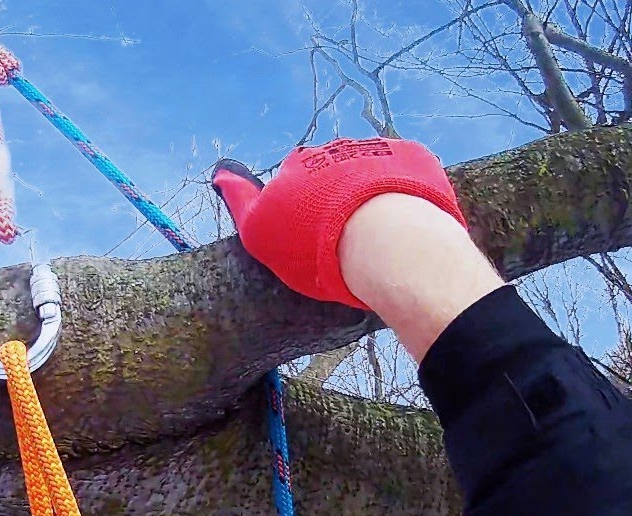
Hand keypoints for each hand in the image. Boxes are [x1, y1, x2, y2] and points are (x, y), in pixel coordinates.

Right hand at [211, 137, 466, 309]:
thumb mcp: (261, 234)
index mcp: (296, 166)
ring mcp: (374, 151)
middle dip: (336, 191)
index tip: (310, 222)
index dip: (299, 197)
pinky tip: (406, 217)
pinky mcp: (411, 157)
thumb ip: (240, 201)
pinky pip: (405, 169)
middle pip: (332, 169)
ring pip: (369, 168)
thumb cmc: (316, 248)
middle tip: (346, 233)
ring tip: (379, 230)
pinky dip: (404, 188)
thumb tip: (220, 172)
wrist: (385, 241)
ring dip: (371, 190)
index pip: (291, 174)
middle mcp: (332, 151)